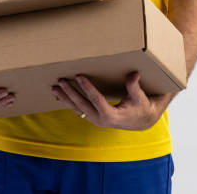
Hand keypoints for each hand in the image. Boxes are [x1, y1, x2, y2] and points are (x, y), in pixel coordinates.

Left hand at [52, 72, 174, 130]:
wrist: (141, 121)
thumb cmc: (141, 107)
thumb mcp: (140, 97)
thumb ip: (134, 87)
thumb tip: (134, 75)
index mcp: (112, 116)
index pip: (96, 99)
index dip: (87, 87)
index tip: (78, 76)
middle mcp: (101, 120)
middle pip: (82, 105)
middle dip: (70, 93)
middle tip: (61, 81)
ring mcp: (96, 120)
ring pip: (77, 109)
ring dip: (65, 98)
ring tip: (54, 88)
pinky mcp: (93, 117)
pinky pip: (78, 110)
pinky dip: (69, 102)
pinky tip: (60, 96)